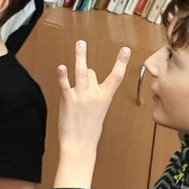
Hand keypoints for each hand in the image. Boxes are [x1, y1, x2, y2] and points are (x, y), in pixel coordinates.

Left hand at [56, 41, 130, 158]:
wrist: (80, 145)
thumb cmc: (88, 128)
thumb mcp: (97, 109)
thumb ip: (93, 90)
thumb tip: (86, 72)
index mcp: (105, 98)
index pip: (116, 77)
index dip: (121, 62)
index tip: (126, 50)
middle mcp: (94, 96)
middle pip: (89, 72)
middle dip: (82, 60)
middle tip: (81, 43)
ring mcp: (82, 98)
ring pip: (81, 72)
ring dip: (79, 57)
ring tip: (79, 45)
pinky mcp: (69, 101)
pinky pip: (65, 85)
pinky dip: (63, 76)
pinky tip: (61, 68)